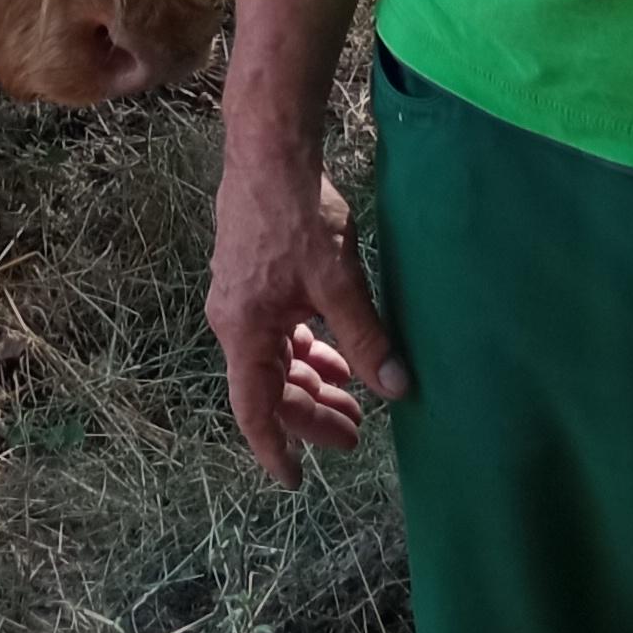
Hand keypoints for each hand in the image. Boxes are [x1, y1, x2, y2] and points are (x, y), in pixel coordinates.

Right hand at [206, 136, 408, 484]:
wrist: (268, 150)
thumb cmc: (297, 214)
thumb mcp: (338, 282)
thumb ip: (365, 337)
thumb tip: (397, 389)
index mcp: (245, 330)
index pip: (255, 410)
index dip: (276, 449)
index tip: (297, 481)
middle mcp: (235, 321)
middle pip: (271, 387)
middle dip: (312, 415)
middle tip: (357, 433)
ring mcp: (242, 299)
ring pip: (276, 359)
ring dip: (314, 381)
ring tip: (355, 397)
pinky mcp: (254, 278)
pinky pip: (278, 332)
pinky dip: (307, 349)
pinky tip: (337, 351)